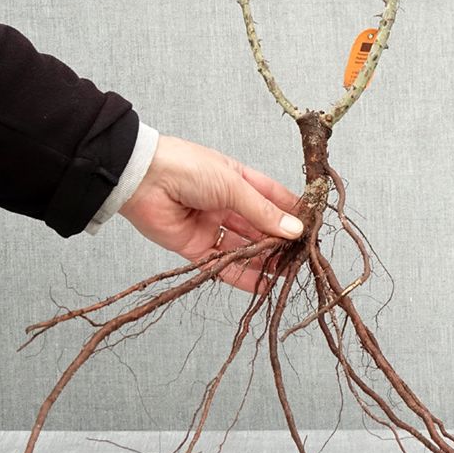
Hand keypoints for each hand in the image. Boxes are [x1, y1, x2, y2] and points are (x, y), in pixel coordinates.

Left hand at [119, 135, 302, 292]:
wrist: (141, 179)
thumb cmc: (189, 168)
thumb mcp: (234, 185)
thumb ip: (263, 212)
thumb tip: (294, 229)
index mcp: (238, 180)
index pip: (273, 198)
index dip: (292, 212)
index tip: (312, 228)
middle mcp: (226, 203)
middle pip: (259, 226)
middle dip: (280, 242)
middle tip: (301, 257)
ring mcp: (211, 225)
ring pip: (244, 248)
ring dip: (265, 261)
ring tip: (287, 274)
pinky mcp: (194, 247)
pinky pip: (222, 265)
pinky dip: (242, 275)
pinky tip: (262, 284)